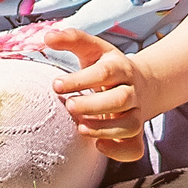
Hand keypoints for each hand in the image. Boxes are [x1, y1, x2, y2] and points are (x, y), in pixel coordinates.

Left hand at [43, 29, 152, 161]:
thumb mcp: (92, 49)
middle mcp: (132, 91)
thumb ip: (71, 40)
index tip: (55, 84)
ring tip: (79, 128)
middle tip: (69, 107)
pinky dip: (118, 151)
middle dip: (93, 105)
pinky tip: (97, 146)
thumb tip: (47, 36)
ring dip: (104, 129)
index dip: (81, 80)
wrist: (140, 84)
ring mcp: (136, 114)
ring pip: (130, 125)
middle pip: (120, 99)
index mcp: (121, 67)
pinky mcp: (136, 135)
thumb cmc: (106, 67)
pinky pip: (134, 148)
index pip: (105, 73)